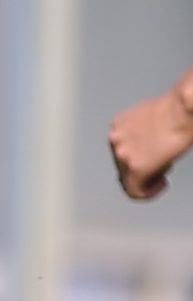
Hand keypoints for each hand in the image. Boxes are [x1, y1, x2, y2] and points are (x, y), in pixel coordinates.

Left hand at [110, 70, 192, 199]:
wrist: (184, 108)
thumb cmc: (177, 108)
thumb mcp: (154, 117)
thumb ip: (146, 131)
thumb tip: (151, 143)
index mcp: (120, 124)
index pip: (122, 149)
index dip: (140, 157)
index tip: (153, 159)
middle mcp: (116, 138)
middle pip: (123, 164)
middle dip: (143, 168)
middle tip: (160, 169)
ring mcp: (123, 154)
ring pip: (129, 177)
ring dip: (148, 177)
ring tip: (164, 169)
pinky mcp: (136, 168)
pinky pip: (135, 191)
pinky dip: (148, 192)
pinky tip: (160, 186)